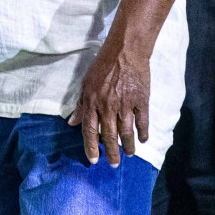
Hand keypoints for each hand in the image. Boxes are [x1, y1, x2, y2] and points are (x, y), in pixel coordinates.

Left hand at [69, 43, 149, 166]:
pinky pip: (142, 122)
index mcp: (92, 102)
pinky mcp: (141, 101)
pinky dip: (143, 133)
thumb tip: (72, 122)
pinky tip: (143, 140)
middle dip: (111, 153)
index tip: (93, 160)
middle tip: (114, 164)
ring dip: (128, 146)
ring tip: (129, 154)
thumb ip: (81, 105)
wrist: (125, 51)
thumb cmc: (103, 66)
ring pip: (126, 133)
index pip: (90, 131)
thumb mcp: (86, 83)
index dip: (91, 147)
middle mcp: (108, 106)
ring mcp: (125, 104)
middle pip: (109, 136)